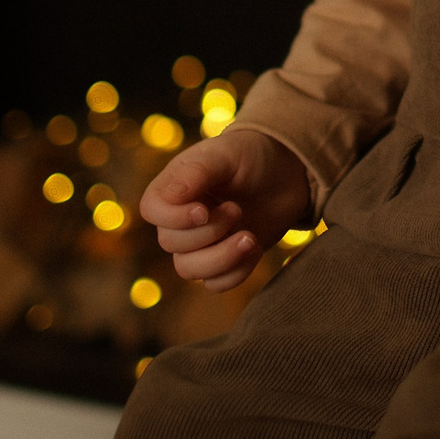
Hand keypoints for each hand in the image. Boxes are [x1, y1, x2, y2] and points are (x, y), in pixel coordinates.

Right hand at [138, 127, 313, 292]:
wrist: (287, 173)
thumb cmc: (251, 156)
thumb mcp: (226, 154)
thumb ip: (197, 172)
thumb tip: (168, 197)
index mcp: (173, 186)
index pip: (152, 210)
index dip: (173, 218)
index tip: (204, 210)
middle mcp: (180, 218)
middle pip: (171, 243)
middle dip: (209, 231)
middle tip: (237, 209)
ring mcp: (200, 243)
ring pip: (189, 270)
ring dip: (222, 258)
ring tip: (250, 237)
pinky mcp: (223, 261)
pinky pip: (216, 284)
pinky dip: (237, 272)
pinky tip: (255, 249)